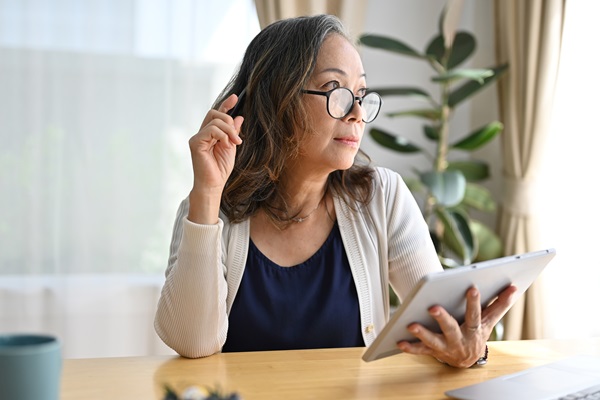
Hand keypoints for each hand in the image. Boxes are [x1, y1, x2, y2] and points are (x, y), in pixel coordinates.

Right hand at [187, 94, 243, 223]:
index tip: (235, 98)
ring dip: (229, 130)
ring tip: (235, 143)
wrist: (214, 184)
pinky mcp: (195, 143)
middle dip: (229, 121)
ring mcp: (197, 137)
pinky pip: (211, 130)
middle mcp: (201, 133)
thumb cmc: (220, 169)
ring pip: (215, 121)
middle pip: (214, 113)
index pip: (216, 115)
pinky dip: (222, 135)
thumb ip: (233, 132)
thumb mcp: (231, 146)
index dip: (225, 105)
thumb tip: (239, 117)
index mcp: (210, 134)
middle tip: (237, 138)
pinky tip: (227, 145)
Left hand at [396, 285, 516, 367]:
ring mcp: (446, 347)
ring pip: (434, 341)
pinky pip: (421, 351)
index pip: (475, 315)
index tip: (472, 287)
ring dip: (422, 333)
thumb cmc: (476, 333)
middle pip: (451, 329)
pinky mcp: (433, 352)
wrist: (468, 360)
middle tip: (433, 307)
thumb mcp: (489, 321)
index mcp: (474, 330)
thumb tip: (513, 287)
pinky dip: (411, 347)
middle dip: (442, 318)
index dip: (474, 302)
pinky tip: (400, 341)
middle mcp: (460, 340)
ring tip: (411, 325)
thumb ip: (499, 304)